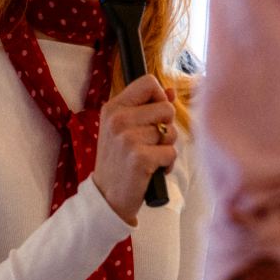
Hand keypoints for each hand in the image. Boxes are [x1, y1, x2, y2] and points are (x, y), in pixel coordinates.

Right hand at [91, 74, 177, 223]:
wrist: (107, 197)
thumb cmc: (120, 161)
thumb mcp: (126, 129)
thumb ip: (148, 108)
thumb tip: (171, 92)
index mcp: (113, 107)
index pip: (148, 83)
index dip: (160, 97)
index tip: (155, 116)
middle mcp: (118, 119)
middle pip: (166, 107)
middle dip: (167, 127)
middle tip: (151, 143)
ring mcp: (127, 138)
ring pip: (172, 131)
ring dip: (167, 148)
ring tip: (150, 158)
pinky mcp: (139, 157)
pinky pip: (171, 152)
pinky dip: (167, 164)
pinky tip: (153, 170)